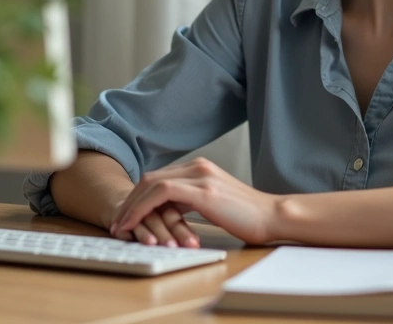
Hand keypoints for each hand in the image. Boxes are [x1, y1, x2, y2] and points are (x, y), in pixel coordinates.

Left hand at [110, 158, 280, 245]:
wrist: (274, 217)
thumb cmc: (249, 217)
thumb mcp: (215, 205)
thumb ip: (193, 202)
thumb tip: (170, 214)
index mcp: (201, 168)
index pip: (159, 177)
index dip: (138, 196)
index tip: (127, 216)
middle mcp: (198, 167)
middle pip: (150, 178)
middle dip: (129, 201)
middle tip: (117, 222)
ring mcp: (201, 176)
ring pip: (151, 184)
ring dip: (131, 206)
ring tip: (120, 226)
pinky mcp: (203, 191)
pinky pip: (161, 194)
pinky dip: (142, 208)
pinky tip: (133, 223)